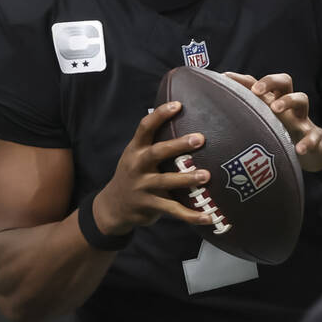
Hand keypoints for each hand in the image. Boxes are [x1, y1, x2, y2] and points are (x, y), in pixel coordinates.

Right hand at [93, 102, 216, 233]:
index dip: (160, 115)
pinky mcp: (150, 205)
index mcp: (135, 150)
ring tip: (206, 175)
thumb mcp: (136, 155)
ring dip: (187, 179)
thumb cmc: (134, 174)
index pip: (145, 127)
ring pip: (166, 182)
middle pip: (157, 152)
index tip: (178, 104)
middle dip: (178, 145)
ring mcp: (142, 187)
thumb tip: (178, 114)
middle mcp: (137, 166)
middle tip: (200, 139)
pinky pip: (173, 210)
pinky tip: (208, 217)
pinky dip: (191, 215)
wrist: (113, 206)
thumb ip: (153, 142)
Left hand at [224, 72, 321, 171]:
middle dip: (270, 81)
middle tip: (256, 91)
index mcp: (272, 100)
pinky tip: (299, 149)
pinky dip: (308, 141)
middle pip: (284, 81)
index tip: (223, 77)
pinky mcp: (312, 136)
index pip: (258, 83)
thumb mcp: (262, 124)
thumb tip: (211, 117)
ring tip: (275, 108)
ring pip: (302, 99)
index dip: (241, 79)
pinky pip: (314, 135)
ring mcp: (301, 119)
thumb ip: (242, 118)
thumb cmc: (281, 133)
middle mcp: (287, 106)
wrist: (313, 149)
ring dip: (289, 100)